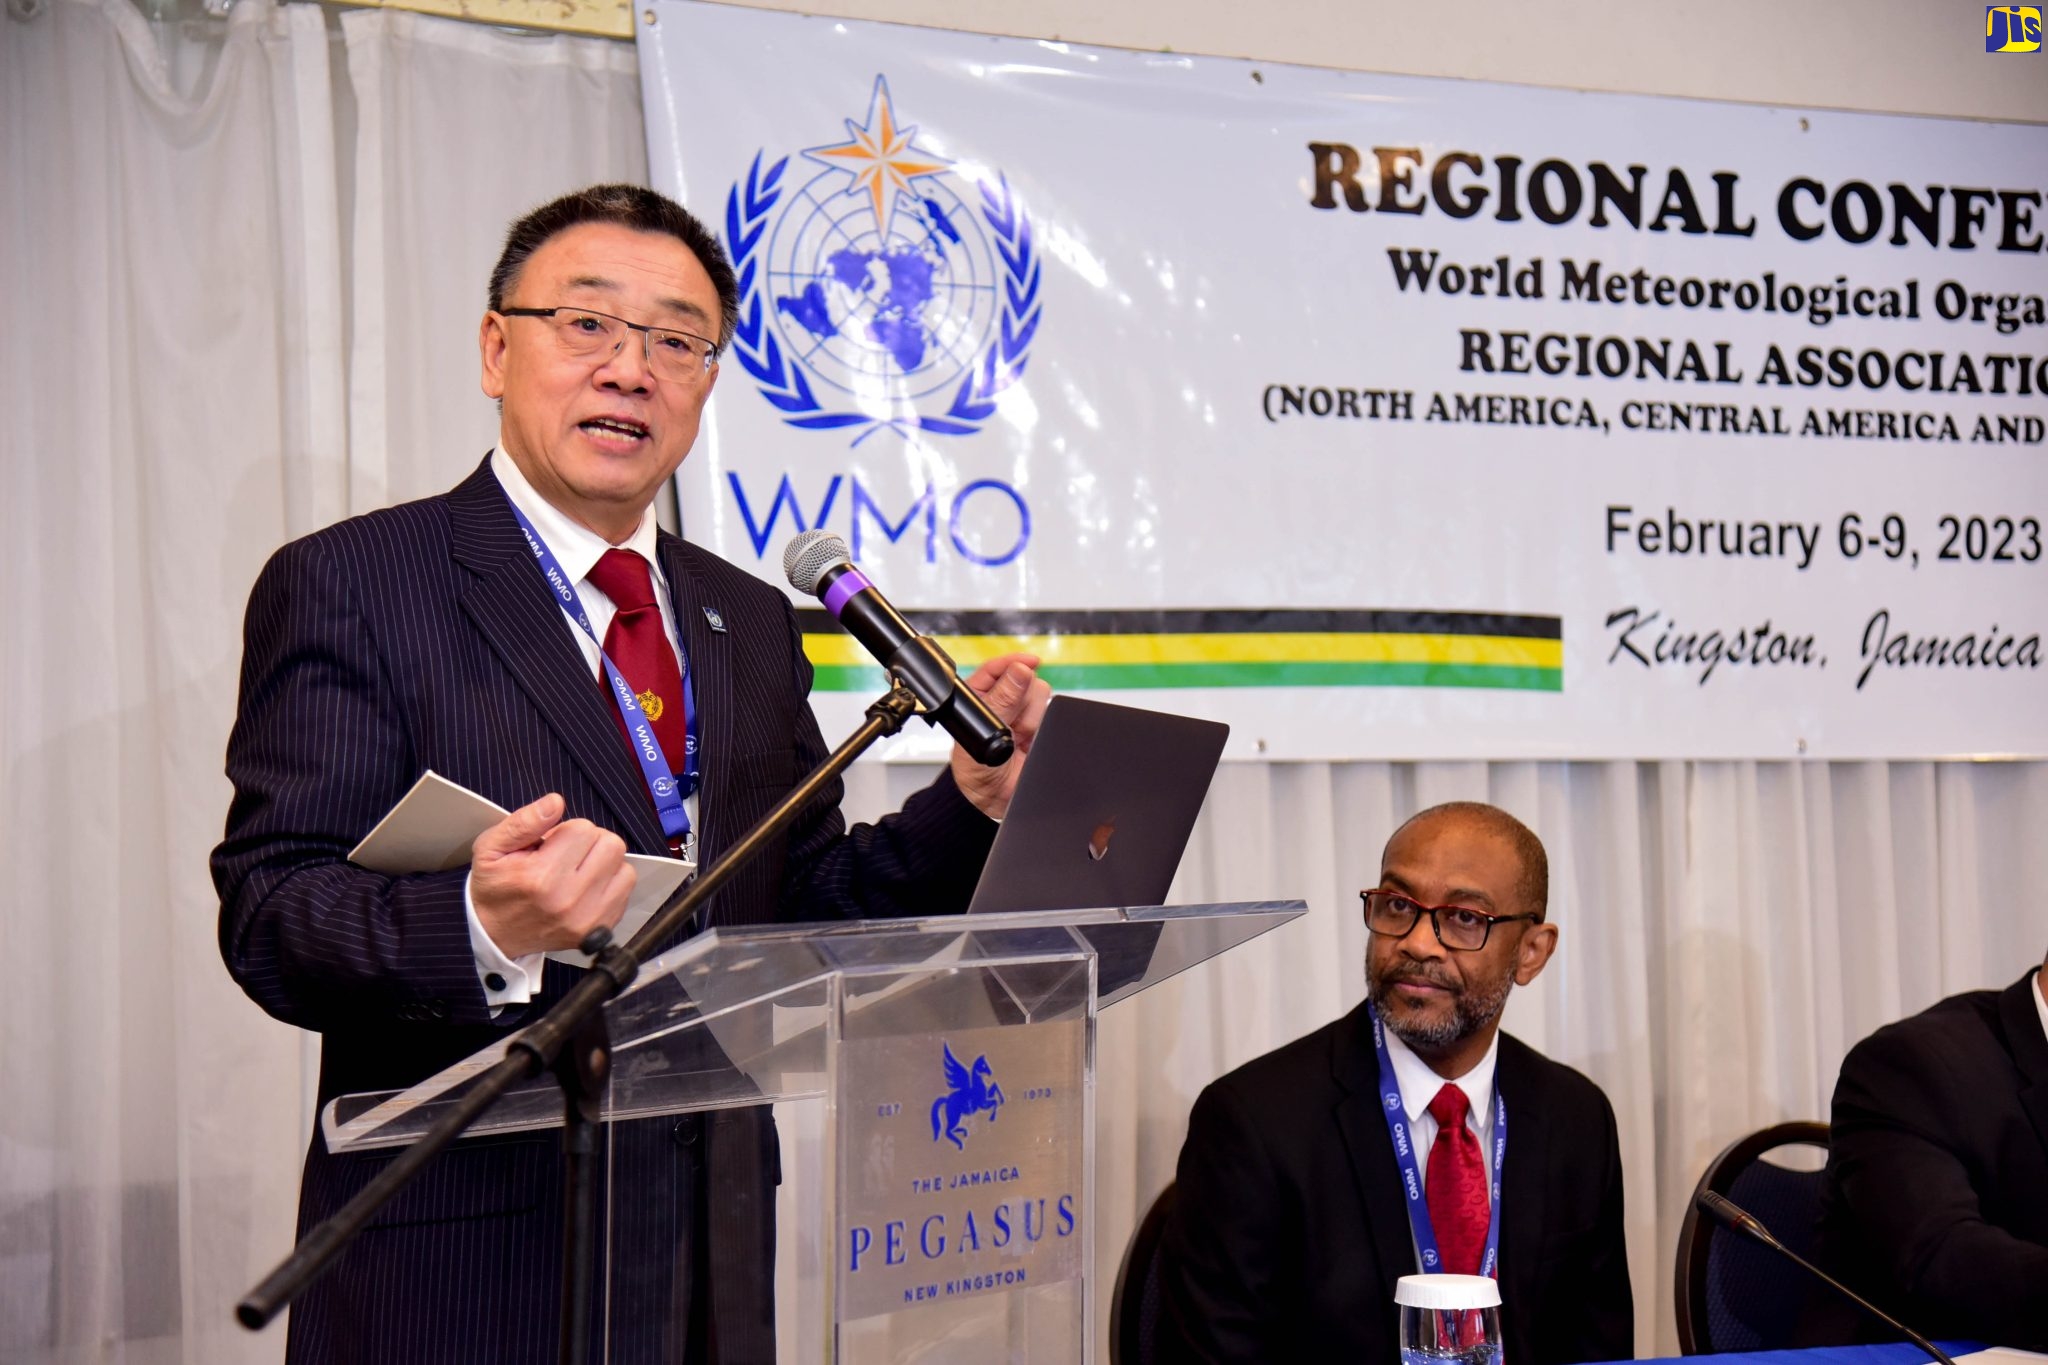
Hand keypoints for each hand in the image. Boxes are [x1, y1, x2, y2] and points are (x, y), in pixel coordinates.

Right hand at [470, 794, 634, 958]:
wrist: (495, 935)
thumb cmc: (495, 887)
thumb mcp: (491, 848)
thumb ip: (523, 822)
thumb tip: (556, 802)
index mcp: (541, 877)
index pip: (583, 828)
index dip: (566, 831)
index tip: (549, 846)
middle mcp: (570, 899)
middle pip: (610, 845)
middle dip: (589, 843)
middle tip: (566, 856)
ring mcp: (590, 917)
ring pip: (624, 866)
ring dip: (604, 863)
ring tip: (578, 871)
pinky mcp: (603, 928)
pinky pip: (626, 889)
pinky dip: (611, 883)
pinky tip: (587, 887)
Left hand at [949, 653, 1052, 820]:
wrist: (994, 799)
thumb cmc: (976, 769)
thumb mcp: (983, 732)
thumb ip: (1002, 700)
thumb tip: (1019, 671)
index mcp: (980, 695)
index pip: (998, 668)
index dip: (1013, 662)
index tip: (1029, 662)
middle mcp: (1004, 701)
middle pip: (1025, 678)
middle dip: (1021, 699)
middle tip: (1011, 721)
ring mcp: (1023, 714)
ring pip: (1041, 694)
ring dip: (1031, 716)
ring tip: (1018, 737)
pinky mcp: (1041, 727)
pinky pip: (1053, 714)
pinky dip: (1044, 726)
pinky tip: (1029, 741)